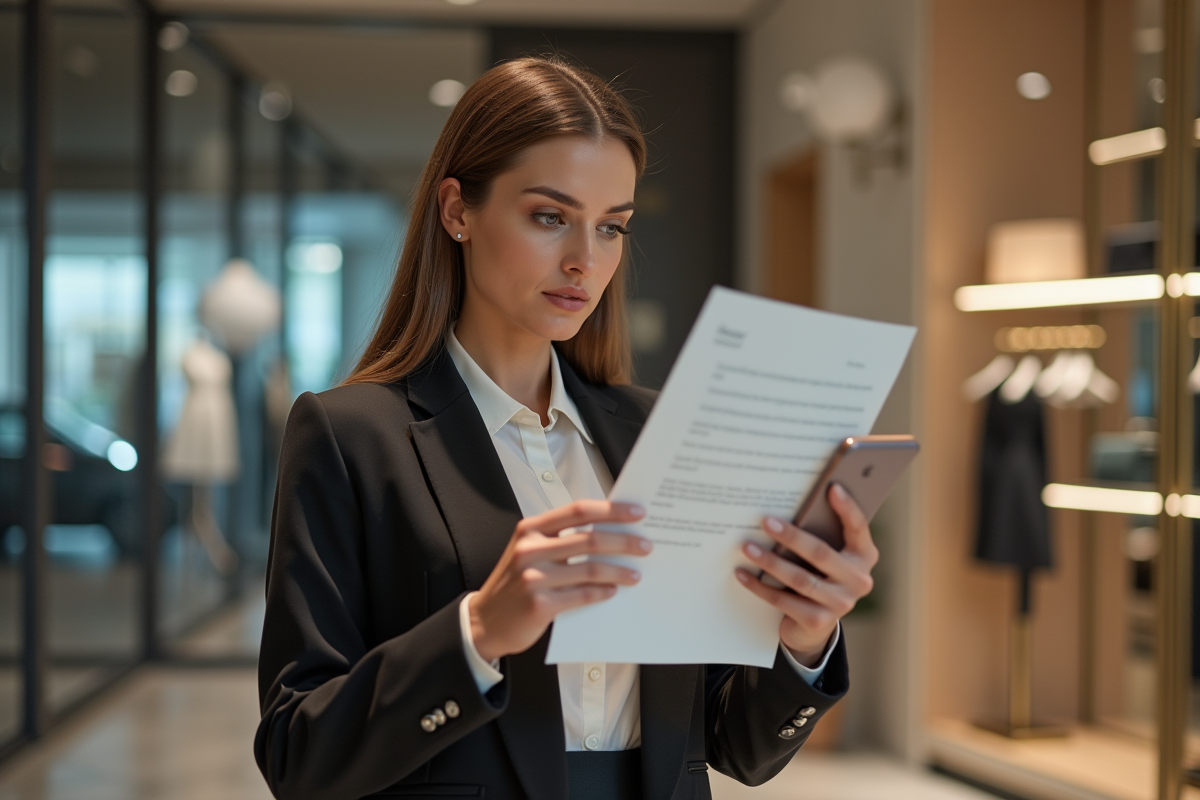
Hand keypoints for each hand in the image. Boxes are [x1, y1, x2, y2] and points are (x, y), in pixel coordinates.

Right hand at [468, 500, 650, 662]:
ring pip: (590, 568)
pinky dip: (602, 592)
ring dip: (619, 570)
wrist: (484, 621)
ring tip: (635, 574)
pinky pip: (582, 595)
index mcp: (531, 529)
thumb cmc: (514, 584)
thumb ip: (561, 540)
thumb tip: (610, 534)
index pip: (578, 511)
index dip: (611, 510)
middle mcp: (530, 549)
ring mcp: (533, 577)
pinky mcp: (538, 604)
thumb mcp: (529, 552)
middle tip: (645, 546)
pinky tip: (613, 591)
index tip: (637, 513)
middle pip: (589, 538)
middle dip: (624, 541)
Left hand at [734, 483, 877, 666]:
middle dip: (791, 536)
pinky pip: (783, 600)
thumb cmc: (818, 575)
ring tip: (747, 547)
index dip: (847, 508)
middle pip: (821, 554)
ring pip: (799, 579)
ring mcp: (841, 604)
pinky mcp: (818, 621)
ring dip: (770, 562)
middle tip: (766, 521)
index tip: (832, 488)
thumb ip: (821, 535)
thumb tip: (789, 507)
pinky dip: (760, 586)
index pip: (857, 528)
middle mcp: (859, 581)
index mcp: (864, 556)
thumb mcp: (827, 556)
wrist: (814, 626)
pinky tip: (742, 574)